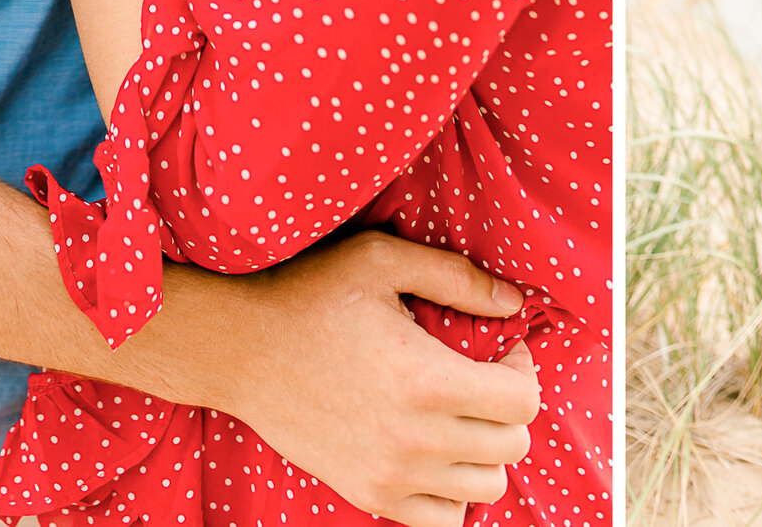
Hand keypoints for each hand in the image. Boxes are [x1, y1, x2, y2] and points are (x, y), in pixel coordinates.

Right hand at [196, 231, 541, 526]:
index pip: (522, 402)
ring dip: (487, 451)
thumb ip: (457, 278)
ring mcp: (390, 476)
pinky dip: (453, 492)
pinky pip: (441, 520)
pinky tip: (437, 451)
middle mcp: (414, 440)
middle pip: (512, 447)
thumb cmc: (309, 294)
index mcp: (426, 380)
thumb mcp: (382, 261)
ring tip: (462, 414)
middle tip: (485, 376)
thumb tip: (513, 303)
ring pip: (486, 487)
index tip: (503, 350)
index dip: (523, 369)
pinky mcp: (366, 495)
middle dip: (510, 407)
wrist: (238, 349)